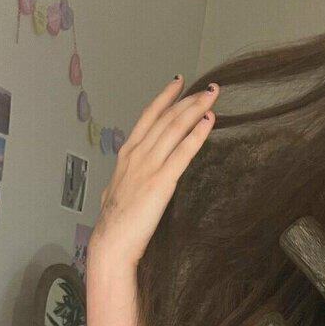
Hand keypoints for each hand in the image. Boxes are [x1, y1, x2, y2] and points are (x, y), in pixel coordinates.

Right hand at [89, 74, 218, 271]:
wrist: (111, 243)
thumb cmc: (115, 224)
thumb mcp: (116, 192)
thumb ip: (125, 180)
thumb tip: (127, 181)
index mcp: (127, 155)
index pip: (148, 116)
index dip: (165, 97)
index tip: (180, 82)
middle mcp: (137, 154)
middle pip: (166, 118)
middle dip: (189, 99)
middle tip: (209, 88)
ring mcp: (148, 166)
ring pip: (175, 128)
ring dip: (196, 109)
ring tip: (213, 97)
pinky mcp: (161, 182)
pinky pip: (183, 152)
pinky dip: (197, 134)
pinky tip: (209, 121)